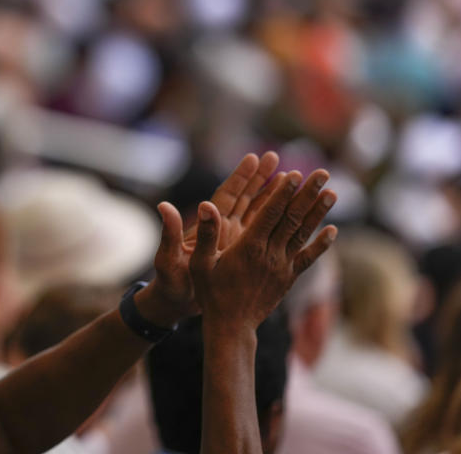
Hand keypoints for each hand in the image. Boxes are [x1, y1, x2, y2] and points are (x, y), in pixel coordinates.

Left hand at [135, 153, 281, 325]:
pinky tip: (297, 220)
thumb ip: (171, 232)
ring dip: (274, 197)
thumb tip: (163, 206)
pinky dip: (280, 226)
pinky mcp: (242, 255)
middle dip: (260, 178)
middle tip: (276, 158)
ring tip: (293, 181)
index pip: (227, 196)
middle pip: (246, 198)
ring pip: (259, 214)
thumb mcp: (169, 257)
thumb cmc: (170, 281)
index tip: (253, 157)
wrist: (175, 303)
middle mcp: (223, 229)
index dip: (240, 177)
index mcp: (207, 227)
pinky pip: (265, 236)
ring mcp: (233, 241)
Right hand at [192, 170, 336, 330]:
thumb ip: (205, 233)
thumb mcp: (200, 262)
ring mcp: (282, 267)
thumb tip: (206, 205)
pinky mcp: (288, 278)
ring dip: (319, 212)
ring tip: (333, 192)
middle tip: (323, 174)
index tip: (294, 173)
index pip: (270, 214)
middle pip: (292, 219)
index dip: (283, 193)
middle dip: (308, 194)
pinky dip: (321, 244)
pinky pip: (308, 258)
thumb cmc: (211, 292)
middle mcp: (270, 255)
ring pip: (303, 235)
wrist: (231, 326)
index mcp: (248, 248)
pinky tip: (333, 231)